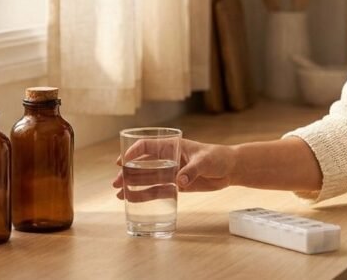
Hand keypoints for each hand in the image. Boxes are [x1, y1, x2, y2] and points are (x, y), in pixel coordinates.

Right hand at [112, 139, 236, 199]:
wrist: (230, 169)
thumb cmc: (218, 157)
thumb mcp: (206, 160)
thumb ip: (193, 170)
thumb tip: (179, 181)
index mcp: (173, 146)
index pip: (149, 146)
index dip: (134, 152)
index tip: (122, 161)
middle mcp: (168, 158)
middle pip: (143, 165)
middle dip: (128, 172)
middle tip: (116, 182)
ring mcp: (171, 172)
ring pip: (147, 179)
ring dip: (132, 185)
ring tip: (118, 194)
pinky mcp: (176, 185)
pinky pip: (157, 190)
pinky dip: (144, 195)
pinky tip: (132, 200)